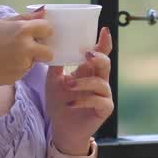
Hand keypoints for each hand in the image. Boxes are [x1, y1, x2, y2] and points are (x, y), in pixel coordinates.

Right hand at [0, 9, 54, 86]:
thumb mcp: (1, 23)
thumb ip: (25, 18)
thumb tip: (43, 13)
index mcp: (22, 30)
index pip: (48, 29)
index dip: (43, 31)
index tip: (37, 33)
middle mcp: (27, 48)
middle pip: (49, 52)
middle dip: (42, 50)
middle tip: (28, 48)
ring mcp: (24, 64)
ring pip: (35, 61)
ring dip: (28, 58)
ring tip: (9, 55)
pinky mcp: (20, 76)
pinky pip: (25, 70)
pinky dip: (19, 67)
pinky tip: (5, 63)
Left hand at [47, 26, 114, 152]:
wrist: (61, 128)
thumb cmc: (60, 102)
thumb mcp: (53, 81)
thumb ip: (56, 65)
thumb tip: (51, 46)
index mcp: (89, 71)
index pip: (99, 53)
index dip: (104, 42)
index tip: (104, 30)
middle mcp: (99, 81)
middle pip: (106, 64)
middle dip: (98, 57)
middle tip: (87, 55)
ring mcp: (104, 95)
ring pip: (101, 83)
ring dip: (84, 82)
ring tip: (68, 85)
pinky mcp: (105, 109)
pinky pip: (99, 101)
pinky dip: (84, 100)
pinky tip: (71, 103)